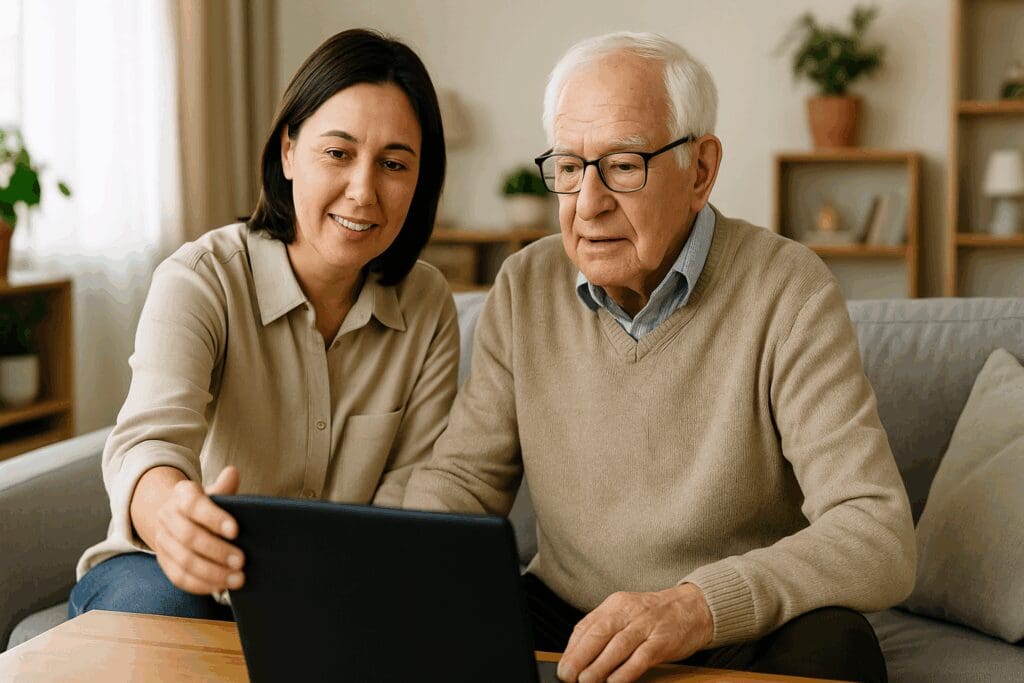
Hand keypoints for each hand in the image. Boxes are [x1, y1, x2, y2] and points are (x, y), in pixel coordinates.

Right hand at [150, 466, 244, 594]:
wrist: (175, 516)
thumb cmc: (204, 505)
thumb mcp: (213, 492)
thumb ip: (224, 487)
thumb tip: (232, 473)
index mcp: (181, 496)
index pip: (194, 505)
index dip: (213, 518)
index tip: (235, 530)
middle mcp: (167, 517)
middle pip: (189, 537)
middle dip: (217, 551)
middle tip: (242, 560)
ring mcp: (162, 541)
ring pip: (184, 561)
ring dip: (212, 573)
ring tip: (237, 578)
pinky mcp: (163, 562)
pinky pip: (179, 578)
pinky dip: (201, 584)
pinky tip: (220, 587)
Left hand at [557, 583, 713, 682]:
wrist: (694, 607)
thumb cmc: (655, 616)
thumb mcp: (626, 614)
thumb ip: (605, 630)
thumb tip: (578, 656)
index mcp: (615, 605)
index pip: (587, 625)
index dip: (572, 648)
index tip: (563, 666)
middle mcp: (629, 612)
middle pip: (599, 633)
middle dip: (580, 657)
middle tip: (568, 675)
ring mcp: (647, 625)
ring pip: (618, 645)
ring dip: (599, 665)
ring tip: (585, 681)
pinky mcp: (663, 640)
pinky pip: (642, 656)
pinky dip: (627, 670)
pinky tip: (615, 682)